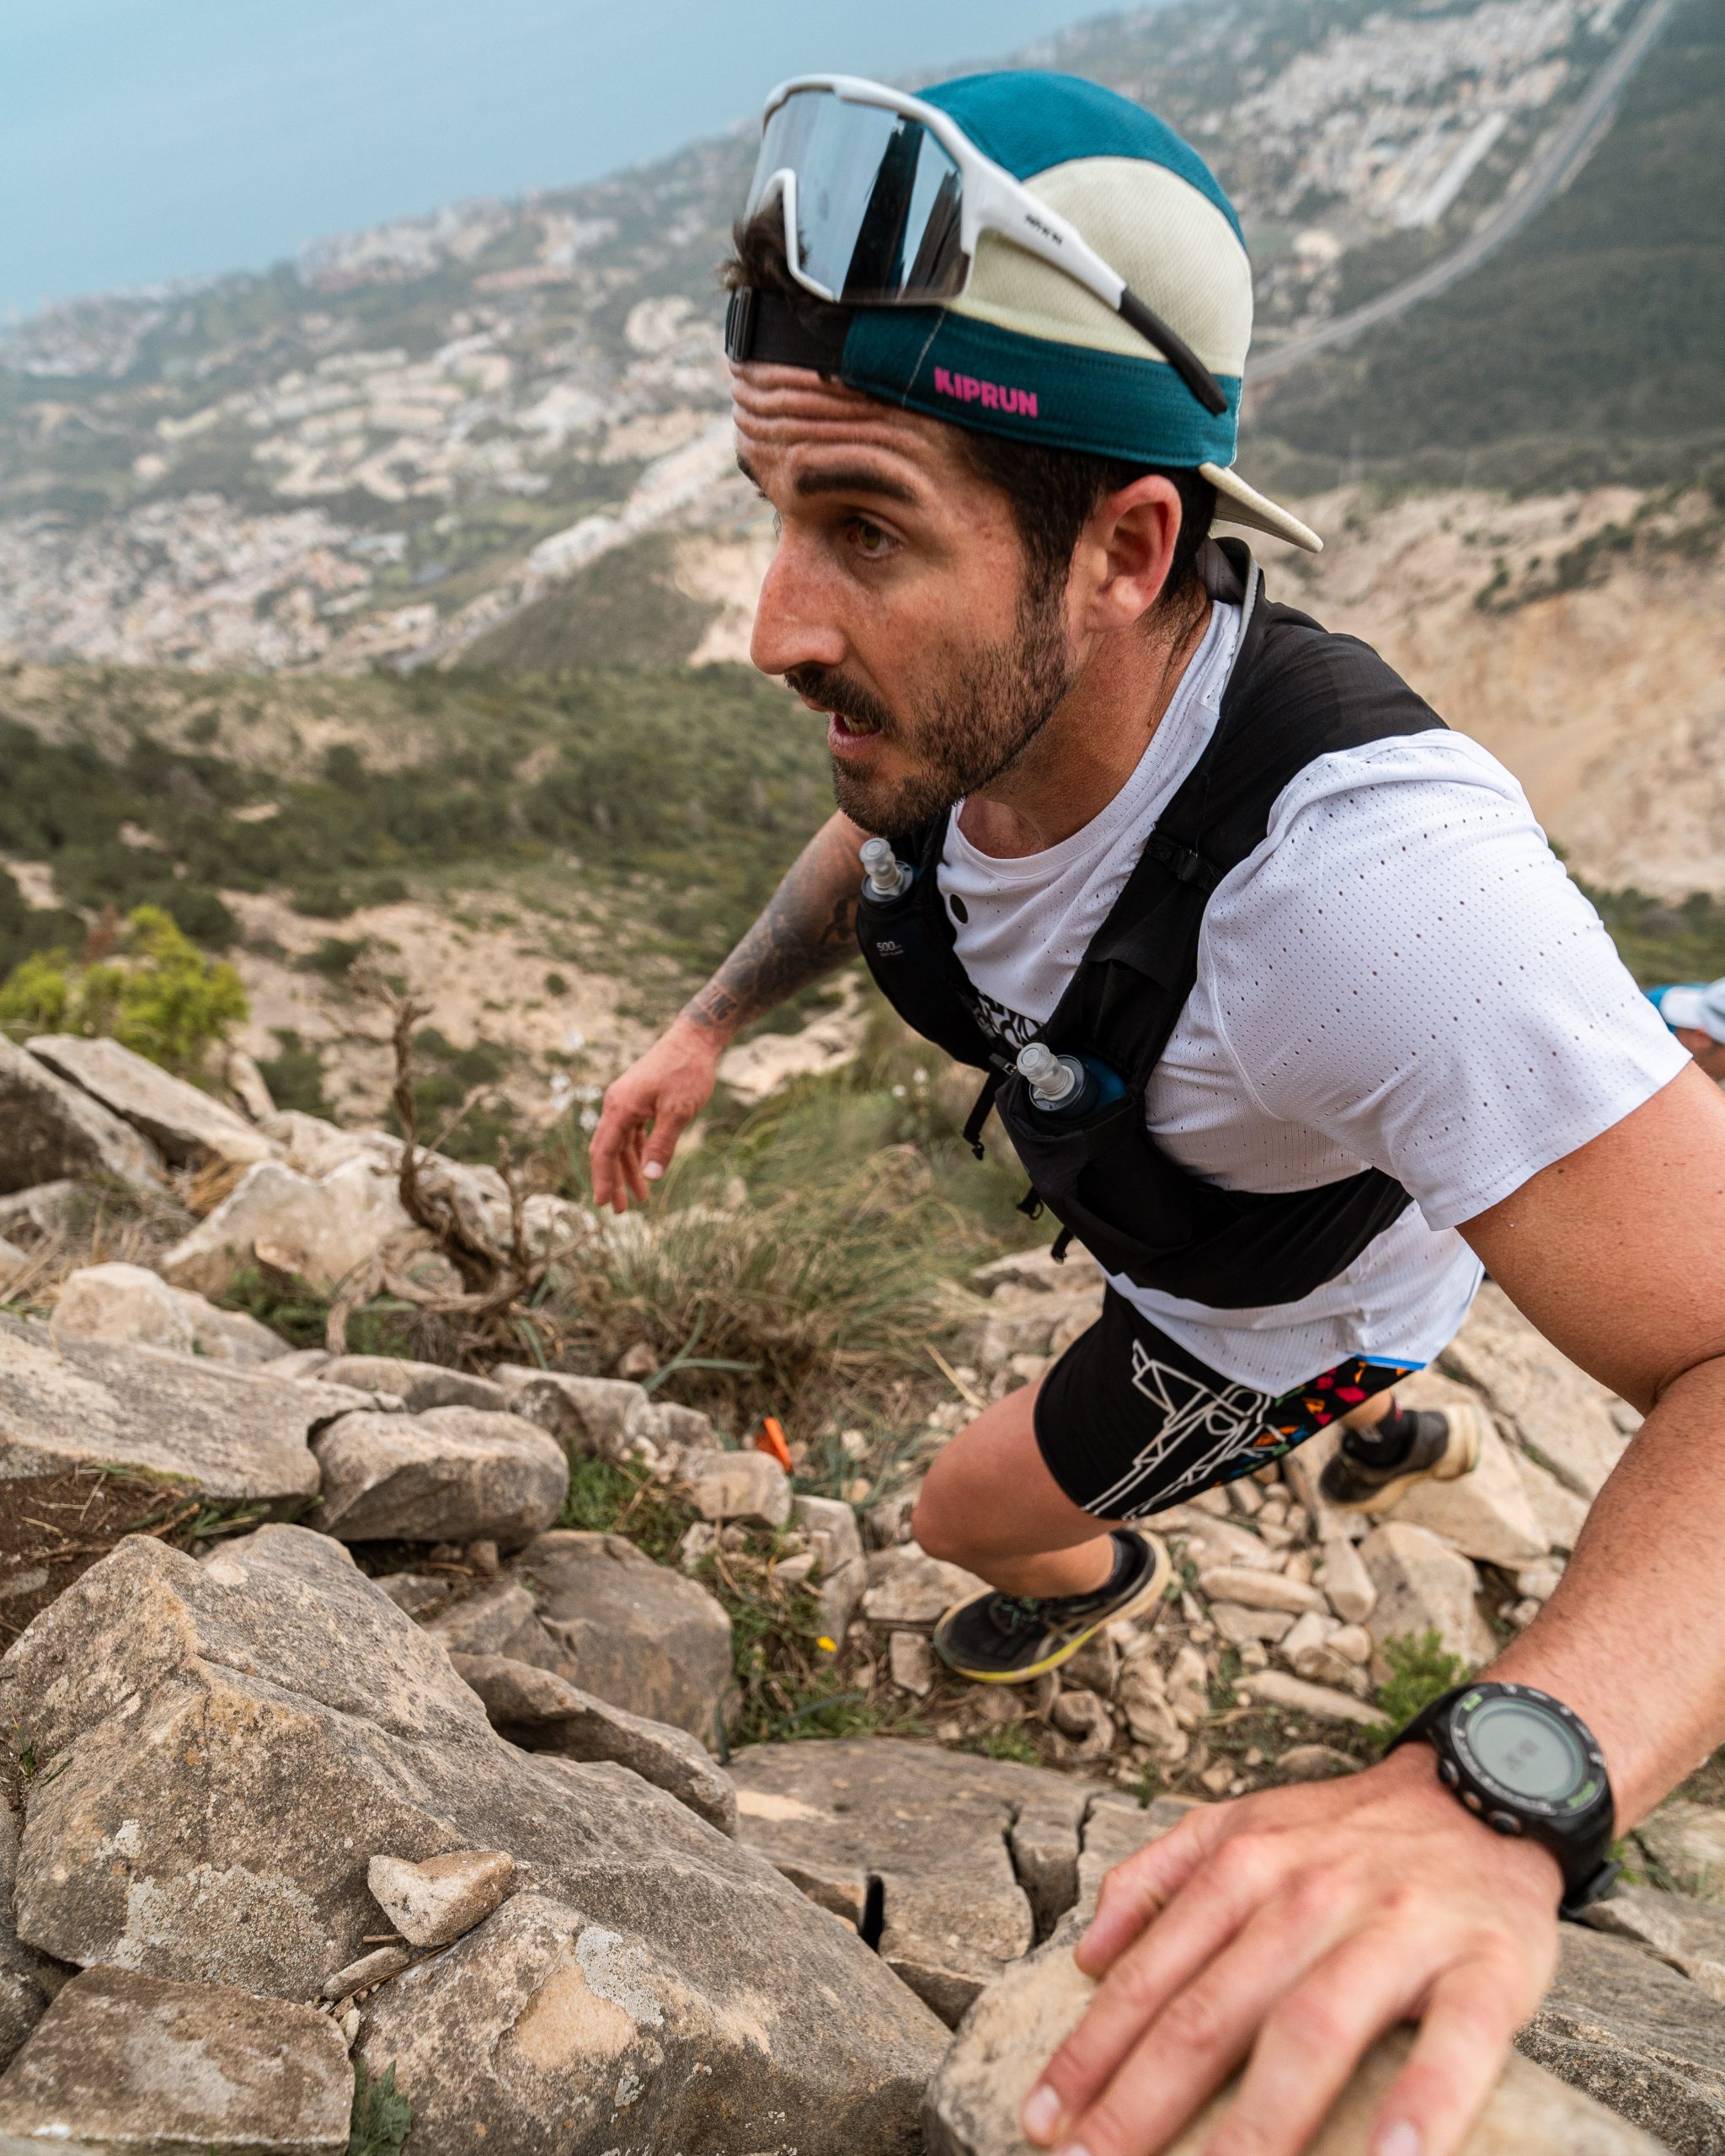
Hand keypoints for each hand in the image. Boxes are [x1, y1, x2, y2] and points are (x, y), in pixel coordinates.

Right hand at [588, 1019, 721, 1211]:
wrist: (695, 1038)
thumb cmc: (688, 1071)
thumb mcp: (679, 1111)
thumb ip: (663, 1144)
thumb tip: (651, 1176)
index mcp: (621, 1107)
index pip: (604, 1151)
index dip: (603, 1179)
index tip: (603, 1203)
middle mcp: (618, 1103)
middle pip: (609, 1149)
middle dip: (614, 1180)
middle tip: (619, 1210)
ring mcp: (628, 1100)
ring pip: (622, 1142)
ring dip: (628, 1169)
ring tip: (638, 1196)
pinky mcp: (640, 1098)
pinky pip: (633, 1132)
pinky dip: (638, 1151)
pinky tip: (646, 1167)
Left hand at [1021, 1746, 1561, 2155]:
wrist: (1486, 1788)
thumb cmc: (1350, 1832)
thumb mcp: (1244, 1823)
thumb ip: (1159, 1875)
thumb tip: (1085, 1954)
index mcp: (1245, 1865)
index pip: (1150, 1976)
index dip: (1091, 2055)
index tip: (1041, 2123)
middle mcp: (1311, 1894)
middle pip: (1214, 2013)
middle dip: (1143, 2103)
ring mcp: (1397, 1929)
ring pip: (1313, 2028)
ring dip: (1261, 2121)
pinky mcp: (1487, 1967)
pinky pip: (1455, 2044)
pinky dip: (1423, 2106)